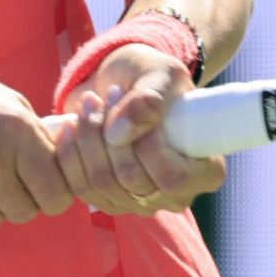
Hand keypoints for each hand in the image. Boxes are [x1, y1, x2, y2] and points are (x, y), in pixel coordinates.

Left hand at [51, 45, 225, 215]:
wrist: (125, 82)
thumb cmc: (154, 77)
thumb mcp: (160, 74)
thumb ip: (148, 99)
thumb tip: (119, 134)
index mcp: (205, 170)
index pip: (174, 179)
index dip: (149, 146)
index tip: (134, 102)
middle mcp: (175, 195)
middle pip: (132, 182)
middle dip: (109, 134)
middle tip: (105, 95)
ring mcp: (141, 202)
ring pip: (103, 185)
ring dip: (87, 139)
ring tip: (90, 103)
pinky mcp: (108, 200)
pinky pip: (80, 188)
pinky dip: (70, 154)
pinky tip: (72, 124)